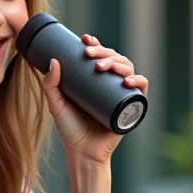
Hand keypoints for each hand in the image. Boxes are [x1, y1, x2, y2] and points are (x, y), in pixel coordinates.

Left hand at [41, 34, 148, 164]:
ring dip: (118, 62)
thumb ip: (50, 85)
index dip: (95, 44)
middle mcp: (110, 84)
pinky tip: (126, 80)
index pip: (99, 56)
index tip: (84, 39)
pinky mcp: (132, 107)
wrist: (83, 154)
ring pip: (128, 69)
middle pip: (114, 59)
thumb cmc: (70, 130)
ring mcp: (122, 95)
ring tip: (103, 67)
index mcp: (95, 80)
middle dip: (104, 52)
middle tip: (90, 55)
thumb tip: (54, 60)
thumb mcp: (56, 105)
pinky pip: (141, 90)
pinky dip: (138, 81)